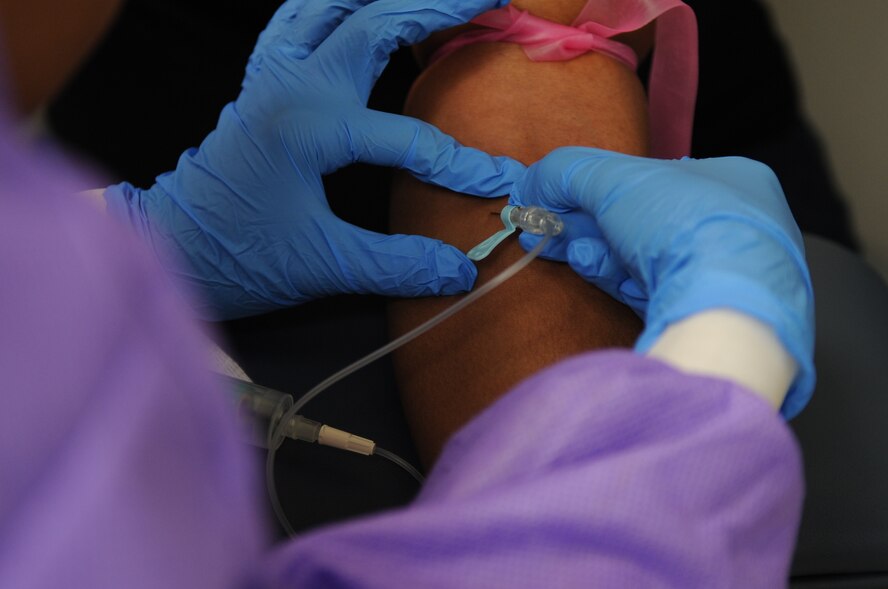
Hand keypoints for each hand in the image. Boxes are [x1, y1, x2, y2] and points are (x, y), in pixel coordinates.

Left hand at [105, 0, 519, 319]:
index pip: (408, 139)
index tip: (500, 183)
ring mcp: (272, 75)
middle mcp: (291, 86)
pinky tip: (355, 5)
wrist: (171, 246)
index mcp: (309, 128)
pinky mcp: (260, 80)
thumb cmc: (238, 255)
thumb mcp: (325, 266)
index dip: (460, 165)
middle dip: (440, 5)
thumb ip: (398, 265)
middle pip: (376, 21)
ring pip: (333, 4)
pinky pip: (298, 17)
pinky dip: (333, 4)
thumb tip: (461, 270)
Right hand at [510, 147, 813, 417]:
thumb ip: (569, 171)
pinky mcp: (706, 317)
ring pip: (644, 258)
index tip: (561, 195)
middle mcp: (736, 227)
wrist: (724, 308)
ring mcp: (722, 276)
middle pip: (644, 219)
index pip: (656, 178)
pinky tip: (584, 265)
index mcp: (734, 181)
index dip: (603, 186)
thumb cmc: (684, 224)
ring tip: (554, 244)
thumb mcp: (616, 180)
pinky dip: (614, 277)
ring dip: (594, 248)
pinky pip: (651, 291)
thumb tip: (531, 179)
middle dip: (589, 221)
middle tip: (544, 223)